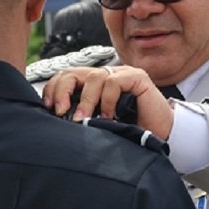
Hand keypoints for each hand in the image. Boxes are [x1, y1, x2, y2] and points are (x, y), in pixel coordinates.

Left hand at [42, 66, 174, 139]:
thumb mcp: (97, 124)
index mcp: (93, 86)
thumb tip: (56, 120)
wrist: (161, 136)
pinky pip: (113, 82)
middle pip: (73, 72)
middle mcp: (105, 76)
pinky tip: (108, 117)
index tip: (48, 109)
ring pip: (93, 76)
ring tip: (83, 120)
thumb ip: (81, 117)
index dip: (53, 89)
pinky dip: (106, 100)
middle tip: (60, 112)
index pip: (66, 77)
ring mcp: (121, 74)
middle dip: (62, 91)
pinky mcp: (136, 78)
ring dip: (85, 100)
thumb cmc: (129, 132)